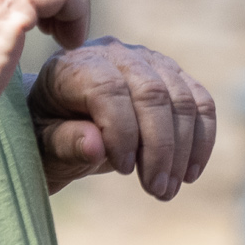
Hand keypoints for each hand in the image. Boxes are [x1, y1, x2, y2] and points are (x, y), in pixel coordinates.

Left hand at [30, 38, 219, 198]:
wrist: (59, 120)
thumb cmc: (46, 133)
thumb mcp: (43, 144)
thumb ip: (64, 142)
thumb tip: (95, 146)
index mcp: (75, 65)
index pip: (109, 89)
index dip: (122, 131)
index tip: (123, 170)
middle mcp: (115, 54)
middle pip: (153, 93)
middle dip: (160, 146)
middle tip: (157, 189)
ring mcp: (148, 60)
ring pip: (183, 99)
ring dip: (183, 149)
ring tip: (168, 189)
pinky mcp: (172, 75)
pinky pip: (200, 103)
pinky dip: (202, 139)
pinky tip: (190, 173)